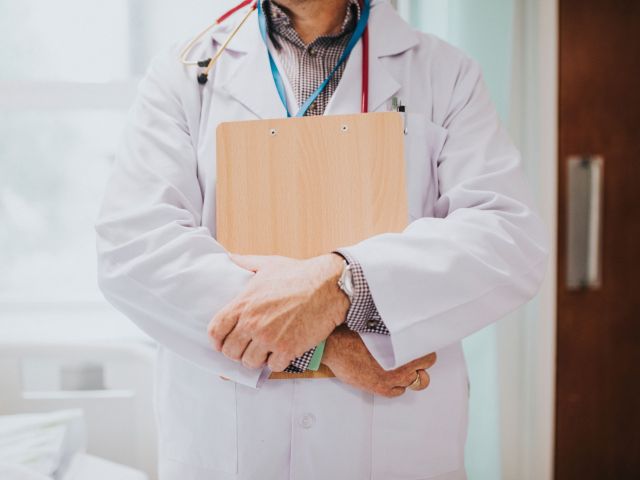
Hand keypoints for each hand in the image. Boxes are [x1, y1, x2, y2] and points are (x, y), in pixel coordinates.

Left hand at [208, 253, 349, 371]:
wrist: (329, 286)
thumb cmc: (299, 274)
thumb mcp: (268, 264)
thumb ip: (244, 263)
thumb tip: (228, 258)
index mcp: (243, 303)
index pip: (216, 330)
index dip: (217, 340)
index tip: (223, 342)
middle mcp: (252, 323)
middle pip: (230, 351)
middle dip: (237, 351)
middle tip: (247, 347)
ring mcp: (269, 338)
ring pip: (249, 362)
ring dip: (256, 359)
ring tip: (264, 350)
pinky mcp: (287, 349)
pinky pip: (273, 366)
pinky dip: (277, 361)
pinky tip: (282, 351)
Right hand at [322, 326, 436, 397]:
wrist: (334, 346)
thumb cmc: (352, 334)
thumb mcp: (378, 327)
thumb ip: (395, 333)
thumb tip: (405, 331)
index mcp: (402, 348)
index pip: (428, 355)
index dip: (424, 351)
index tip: (420, 348)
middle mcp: (400, 366)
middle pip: (424, 369)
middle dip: (419, 363)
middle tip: (411, 357)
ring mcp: (391, 379)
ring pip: (413, 382)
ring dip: (409, 375)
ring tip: (399, 367)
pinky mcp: (380, 389)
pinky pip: (398, 392)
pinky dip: (396, 385)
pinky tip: (389, 376)